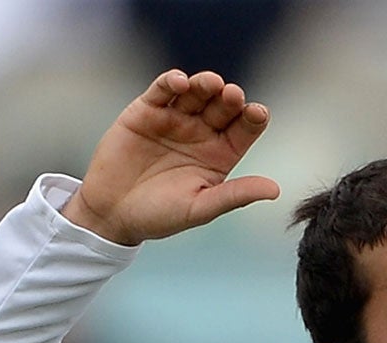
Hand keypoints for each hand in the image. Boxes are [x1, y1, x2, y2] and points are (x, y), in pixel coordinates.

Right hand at [64, 69, 278, 245]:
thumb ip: (235, 195)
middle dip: (229, 98)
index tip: (258, 113)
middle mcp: (200, 133)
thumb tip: (275, 190)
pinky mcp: (146, 111)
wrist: (112, 213)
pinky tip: (180, 81)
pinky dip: (171, 82)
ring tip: (212, 84)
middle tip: (233, 95)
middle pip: (222, 106)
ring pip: (195, 92)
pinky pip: (162, 90)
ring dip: (204, 84)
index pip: (244, 129)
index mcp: (220, 155)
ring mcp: (174, 119)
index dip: (253, 118)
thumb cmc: (160, 215)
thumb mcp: (201, 208)